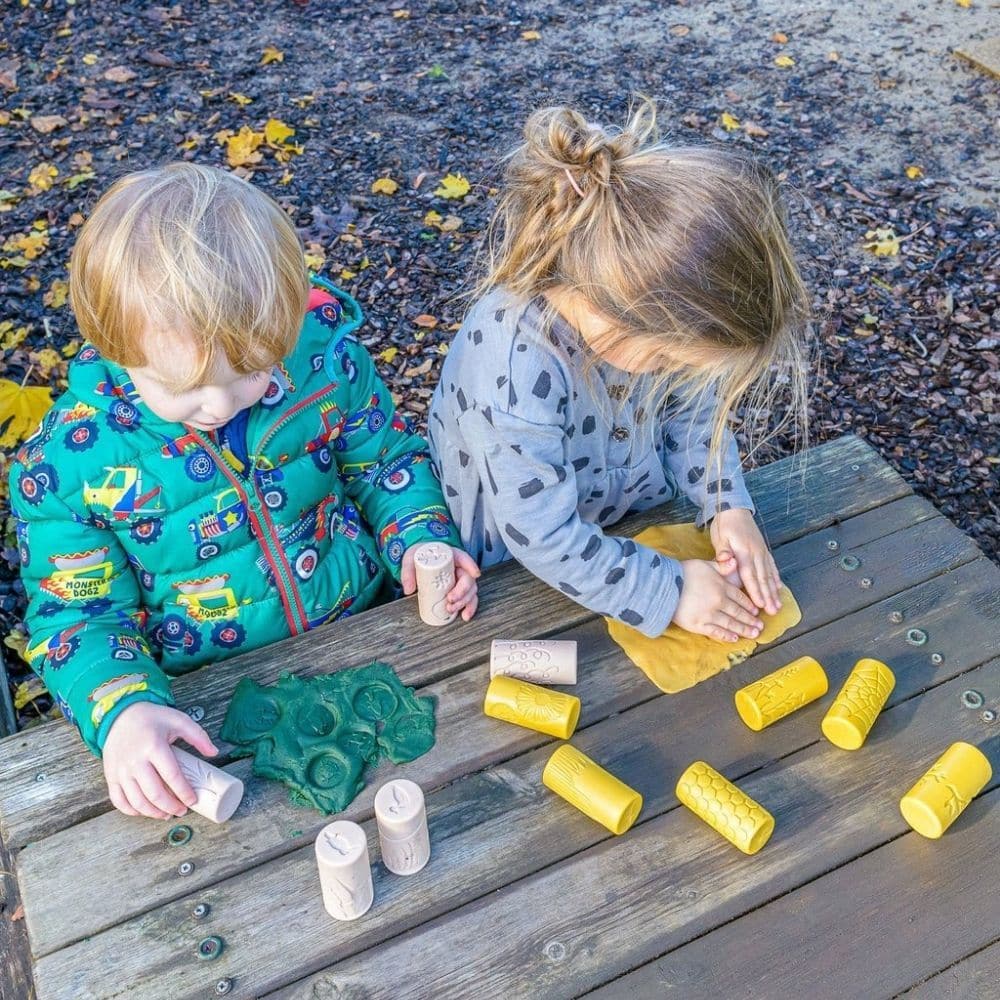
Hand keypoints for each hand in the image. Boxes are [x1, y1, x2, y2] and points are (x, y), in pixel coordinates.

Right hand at [102, 702, 218, 819]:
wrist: (120, 715)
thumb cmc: (152, 719)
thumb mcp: (178, 720)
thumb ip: (198, 736)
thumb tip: (214, 753)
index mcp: (154, 747)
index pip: (172, 776)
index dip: (184, 792)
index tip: (193, 800)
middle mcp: (135, 761)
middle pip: (154, 793)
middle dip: (171, 807)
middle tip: (182, 810)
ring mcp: (120, 771)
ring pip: (137, 801)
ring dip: (153, 813)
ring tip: (166, 814)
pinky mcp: (110, 776)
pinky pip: (119, 800)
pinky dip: (132, 811)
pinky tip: (145, 811)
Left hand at [401, 546, 480, 620]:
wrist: (419, 563)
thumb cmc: (419, 557)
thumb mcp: (410, 559)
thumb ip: (407, 572)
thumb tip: (408, 589)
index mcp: (450, 556)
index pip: (463, 558)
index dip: (471, 565)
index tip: (474, 573)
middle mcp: (458, 568)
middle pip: (468, 579)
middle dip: (462, 591)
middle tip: (450, 599)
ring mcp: (460, 580)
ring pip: (470, 591)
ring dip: (464, 602)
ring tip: (451, 609)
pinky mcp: (459, 591)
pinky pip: (469, 600)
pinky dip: (469, 608)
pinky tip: (465, 615)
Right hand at [672, 558, 763, 642]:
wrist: (664, 587)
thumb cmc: (683, 573)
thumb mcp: (705, 565)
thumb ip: (722, 566)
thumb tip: (736, 561)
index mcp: (721, 587)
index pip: (740, 597)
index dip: (749, 605)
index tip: (756, 611)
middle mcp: (719, 602)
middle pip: (738, 612)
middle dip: (750, 620)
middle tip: (760, 626)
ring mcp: (709, 615)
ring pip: (730, 624)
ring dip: (743, 629)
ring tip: (753, 634)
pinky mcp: (699, 625)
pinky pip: (716, 632)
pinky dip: (726, 636)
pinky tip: (734, 639)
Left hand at [709, 507, 782, 615]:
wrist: (734, 508)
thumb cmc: (724, 525)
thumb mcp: (720, 537)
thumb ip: (723, 551)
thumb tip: (727, 562)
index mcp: (743, 552)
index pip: (750, 575)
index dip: (756, 591)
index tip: (761, 605)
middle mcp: (756, 553)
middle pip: (763, 578)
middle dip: (768, 596)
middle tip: (773, 612)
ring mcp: (762, 551)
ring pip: (769, 574)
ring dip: (774, 591)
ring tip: (779, 605)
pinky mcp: (763, 549)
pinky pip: (771, 566)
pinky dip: (776, 577)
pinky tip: (779, 587)